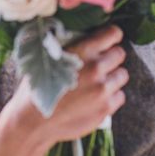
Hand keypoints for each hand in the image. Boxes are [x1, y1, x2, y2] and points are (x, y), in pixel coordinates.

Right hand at [10, 25, 127, 146]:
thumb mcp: (48, 56)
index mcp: (83, 51)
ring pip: (122, 75)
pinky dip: (111, 96)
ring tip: (96, 82)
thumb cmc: (37, 86)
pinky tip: (95, 98)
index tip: (107, 41)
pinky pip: (119, 96)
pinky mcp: (105, 109)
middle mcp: (96, 68)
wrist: (33, 121)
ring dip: (112, 77)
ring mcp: (102, 90)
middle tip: (99, 64)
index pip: (113, 34)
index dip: (111, 36)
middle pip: (120, 54)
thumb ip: (71, 45)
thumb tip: (85, 34)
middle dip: (111, 57)